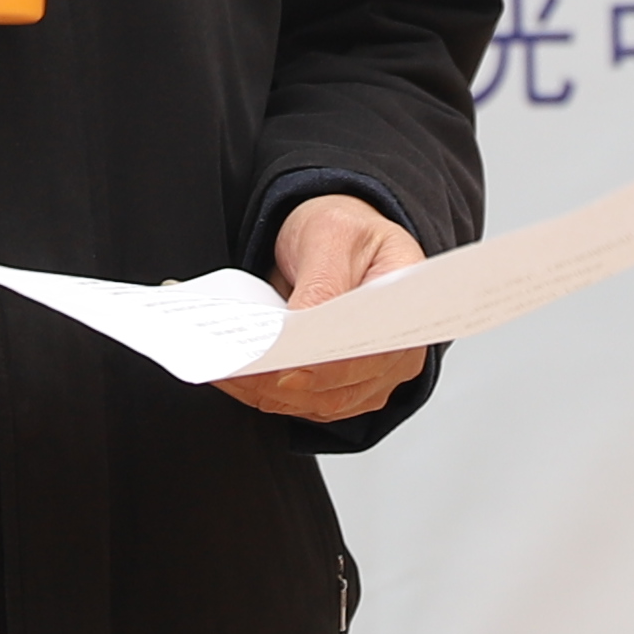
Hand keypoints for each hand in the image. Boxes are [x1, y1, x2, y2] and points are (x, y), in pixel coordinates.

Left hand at [219, 191, 429, 424]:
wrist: (339, 238)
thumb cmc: (345, 230)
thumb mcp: (332, 235)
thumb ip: (322, 283)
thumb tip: (300, 331)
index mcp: (407, 308)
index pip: (371, 352)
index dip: (328, 367)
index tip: (285, 368)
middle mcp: (396, 352)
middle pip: (339, 387)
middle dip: (281, 382)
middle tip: (237, 369)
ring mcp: (371, 377)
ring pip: (315, 403)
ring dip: (266, 391)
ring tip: (226, 370)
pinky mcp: (341, 386)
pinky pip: (302, 402)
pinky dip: (265, 392)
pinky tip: (235, 375)